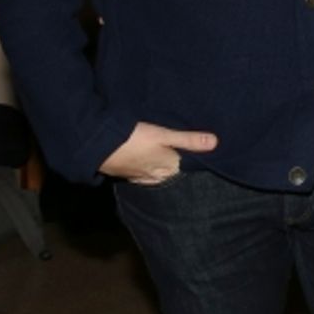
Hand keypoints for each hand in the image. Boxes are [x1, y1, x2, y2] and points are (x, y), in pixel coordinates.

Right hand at [99, 121, 217, 184]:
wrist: (97, 145)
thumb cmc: (133, 139)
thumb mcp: (164, 135)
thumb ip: (188, 139)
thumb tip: (216, 143)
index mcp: (168, 169)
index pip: (188, 170)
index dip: (196, 164)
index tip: (206, 159)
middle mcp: (156, 177)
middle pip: (174, 173)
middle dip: (182, 167)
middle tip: (191, 157)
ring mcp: (140, 177)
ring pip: (159, 174)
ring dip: (165, 168)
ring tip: (172, 159)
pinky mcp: (127, 174)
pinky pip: (145, 174)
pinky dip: (151, 169)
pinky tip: (151, 162)